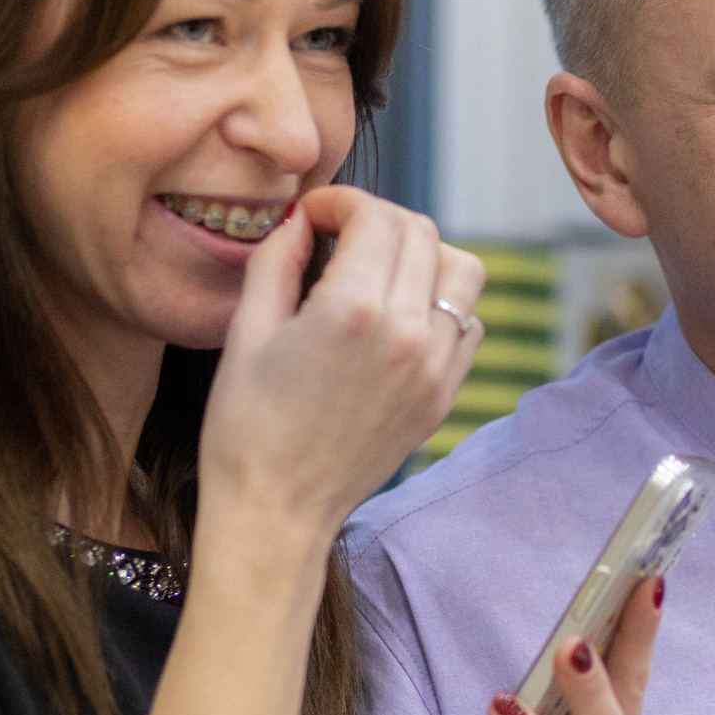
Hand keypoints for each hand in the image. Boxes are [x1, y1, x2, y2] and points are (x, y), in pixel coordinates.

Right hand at [200, 187, 483, 537]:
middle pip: (423, 232)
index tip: (315, 216)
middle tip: (340, 236)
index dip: (342, 202)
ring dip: (425, 255)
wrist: (277, 511)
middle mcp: (408, 334)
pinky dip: (442, 304)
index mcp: (354, 311)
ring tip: (379, 271)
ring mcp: (435, 367)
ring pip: (463, 272)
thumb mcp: (246, 332)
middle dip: (379, 220)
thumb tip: (299, 219)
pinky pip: (468, 323)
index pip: (376, 216)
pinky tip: (398, 316)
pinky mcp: (444, 395)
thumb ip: (275, 261)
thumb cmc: (246, 427)